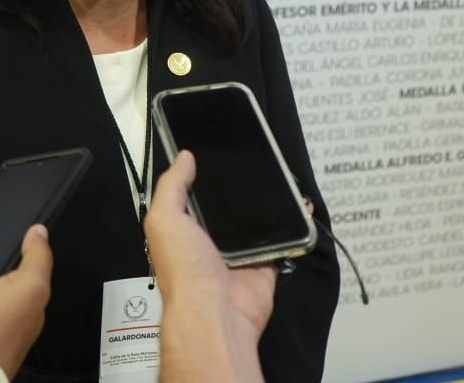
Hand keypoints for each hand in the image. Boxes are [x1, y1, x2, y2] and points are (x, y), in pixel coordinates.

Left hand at [145, 151, 274, 381]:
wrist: (215, 313)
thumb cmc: (183, 270)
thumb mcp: (164, 219)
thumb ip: (171, 186)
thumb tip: (183, 157)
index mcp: (184, 229)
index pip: (193, 196)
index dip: (204, 175)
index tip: (220, 151)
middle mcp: (211, 241)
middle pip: (229, 207)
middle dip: (242, 187)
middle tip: (257, 160)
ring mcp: (240, 253)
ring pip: (258, 221)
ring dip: (270, 203)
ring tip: (282, 176)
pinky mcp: (265, 264)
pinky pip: (283, 241)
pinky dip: (293, 226)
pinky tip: (300, 205)